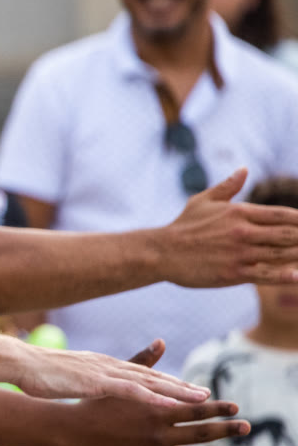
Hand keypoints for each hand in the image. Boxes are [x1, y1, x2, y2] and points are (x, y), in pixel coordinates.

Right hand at [14, 339, 207, 404]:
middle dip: (183, 388)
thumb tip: (94, 380)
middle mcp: (112, 367)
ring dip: (178, 391)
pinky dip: (154, 397)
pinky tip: (172, 404)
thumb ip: (90, 375)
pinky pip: (132, 392)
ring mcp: (107, 374)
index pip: (144, 375)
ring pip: (150, 383)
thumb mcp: (71, 373)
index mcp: (106, 366)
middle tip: (209, 397)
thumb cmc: (41, 372)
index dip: (169, 384)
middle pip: (155, 378)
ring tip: (202, 399)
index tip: (190, 392)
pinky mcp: (98, 383)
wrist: (23, 363)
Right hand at [55, 346, 245, 445]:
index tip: (235, 407)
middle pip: (201, 432)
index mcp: (157, 410)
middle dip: (227, 430)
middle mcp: (158, 434)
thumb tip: (161, 341)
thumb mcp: (117, 379)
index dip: (217, 407)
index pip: (197, 408)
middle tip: (246, 428)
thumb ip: (144, 364)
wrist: (66, 429)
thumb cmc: (92, 401)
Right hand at [156, 169, 297, 287]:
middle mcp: (243, 232)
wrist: (161, 252)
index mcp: (240, 212)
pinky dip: (285, 276)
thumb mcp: (203, 200)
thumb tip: (244, 169)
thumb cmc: (183, 226)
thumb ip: (228, 186)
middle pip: (288, 234)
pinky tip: (297, 276)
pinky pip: (266, 275)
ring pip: (281, 254)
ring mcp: (240, 254)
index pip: (282, 214)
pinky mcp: (234, 273)